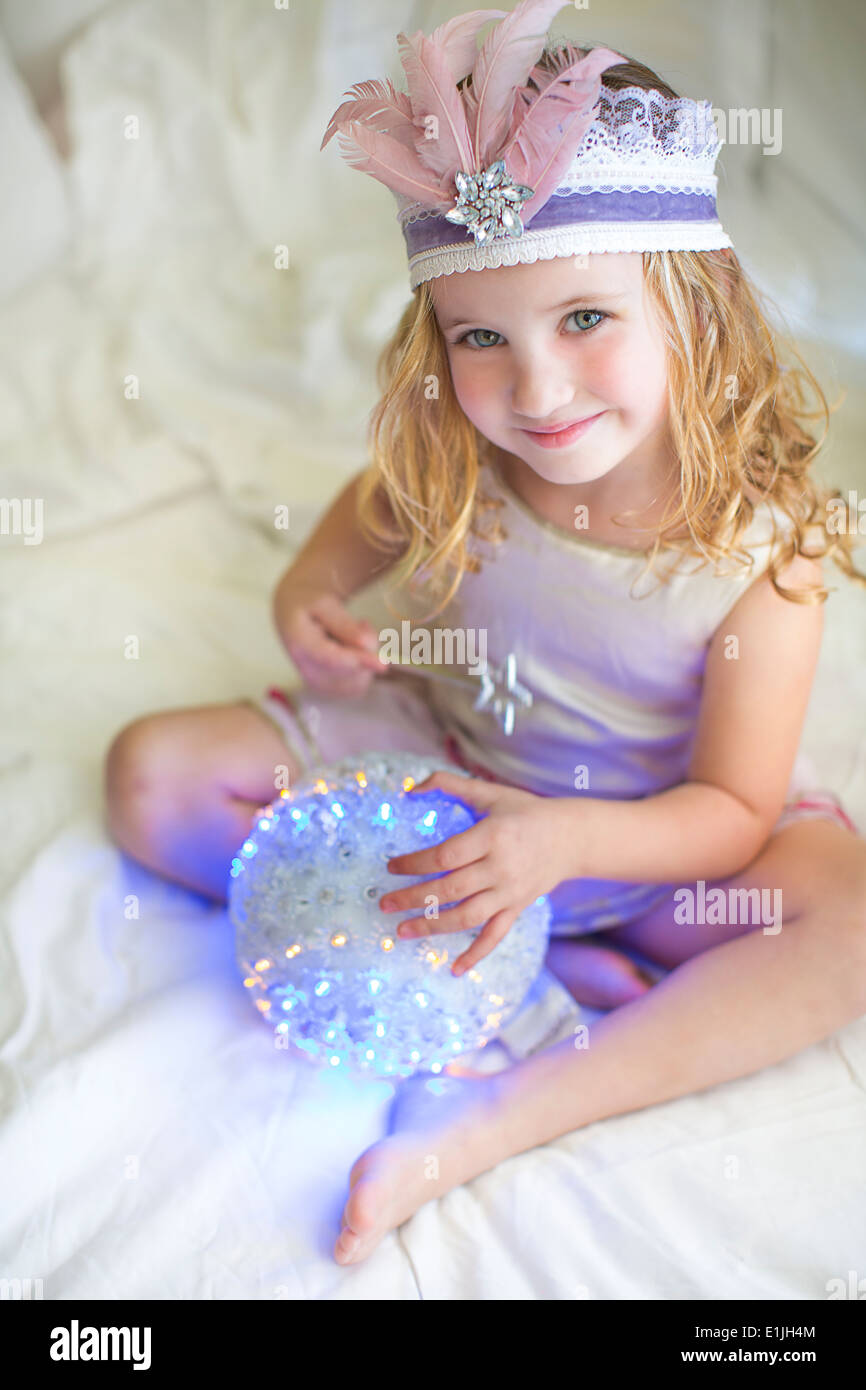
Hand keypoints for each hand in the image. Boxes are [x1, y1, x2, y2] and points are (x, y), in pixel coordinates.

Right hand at [276, 587, 390, 697]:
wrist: (293, 613)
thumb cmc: (309, 603)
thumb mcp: (325, 603)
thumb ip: (345, 624)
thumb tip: (367, 646)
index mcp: (299, 643)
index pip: (331, 659)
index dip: (358, 662)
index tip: (383, 664)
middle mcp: (305, 670)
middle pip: (350, 673)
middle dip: (365, 651)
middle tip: (361, 624)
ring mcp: (316, 683)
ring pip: (358, 682)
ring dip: (365, 659)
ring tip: (353, 634)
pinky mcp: (328, 689)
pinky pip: (358, 686)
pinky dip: (363, 669)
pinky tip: (353, 650)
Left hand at [380, 770, 570, 974]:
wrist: (572, 837)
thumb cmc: (525, 811)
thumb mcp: (490, 792)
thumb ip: (449, 784)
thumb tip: (411, 788)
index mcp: (492, 835)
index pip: (446, 855)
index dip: (415, 863)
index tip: (391, 867)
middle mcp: (501, 867)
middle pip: (450, 888)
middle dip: (413, 898)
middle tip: (384, 903)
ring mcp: (510, 891)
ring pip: (467, 916)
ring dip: (432, 926)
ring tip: (402, 930)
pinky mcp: (517, 907)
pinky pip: (495, 936)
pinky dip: (476, 954)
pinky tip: (454, 969)